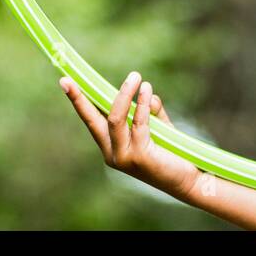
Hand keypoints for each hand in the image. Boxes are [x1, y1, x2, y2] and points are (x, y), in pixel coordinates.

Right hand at [61, 71, 199, 199]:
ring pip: (115, 118)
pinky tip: (147, 90)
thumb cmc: (172, 152)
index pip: (92, 120)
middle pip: (92, 120)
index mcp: (112, 147)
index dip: (80, 101)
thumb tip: (144, 91)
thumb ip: (148, 109)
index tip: (66, 82)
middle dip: (79, 99)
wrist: (189, 179)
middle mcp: (112, 154)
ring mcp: (123, 157)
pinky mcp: (138, 157)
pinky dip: (141, 104)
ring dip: (124, 94)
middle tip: (67, 79)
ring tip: (135, 76)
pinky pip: (138, 124)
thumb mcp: (157, 126)